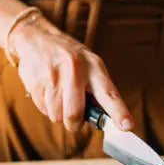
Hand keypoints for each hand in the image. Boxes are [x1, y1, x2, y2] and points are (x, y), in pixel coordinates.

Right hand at [9, 12, 133, 131]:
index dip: (119, 112)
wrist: (38, 38)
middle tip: (74, 120)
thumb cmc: (70, 58)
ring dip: (58, 113)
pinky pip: (42, 109)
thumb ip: (98, 91)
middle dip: (74, 124)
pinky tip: (47, 90)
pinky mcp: (36, 81)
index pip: (109, 94)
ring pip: (56, 115)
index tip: (127, 126)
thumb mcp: (89, 66)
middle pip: (74, 114)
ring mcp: (54, 75)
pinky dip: (46, 106)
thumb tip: (104, 120)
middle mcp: (75, 69)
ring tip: (58, 94)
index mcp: (94, 67)